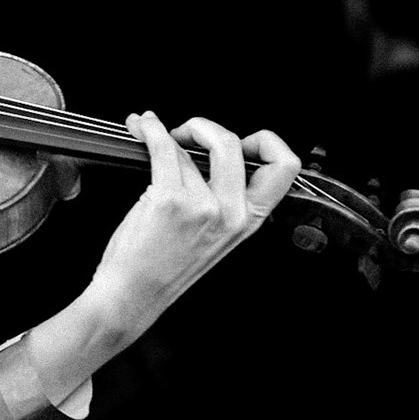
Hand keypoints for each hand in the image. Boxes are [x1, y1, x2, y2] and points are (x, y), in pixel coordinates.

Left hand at [87, 112, 300, 337]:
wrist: (134, 292)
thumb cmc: (164, 264)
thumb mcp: (214, 233)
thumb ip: (223, 195)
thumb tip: (206, 148)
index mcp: (248, 219)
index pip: (284, 166)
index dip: (264, 141)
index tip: (239, 139)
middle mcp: (231, 213)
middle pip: (232, 142)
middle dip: (205, 126)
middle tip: (185, 134)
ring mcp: (202, 206)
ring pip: (187, 148)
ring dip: (163, 132)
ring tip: (149, 134)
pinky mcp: (169, 200)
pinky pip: (162, 146)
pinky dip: (148, 129)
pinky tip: (141, 129)